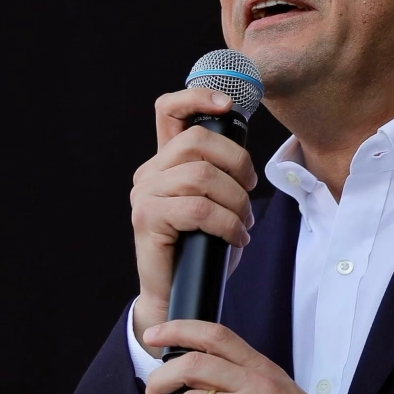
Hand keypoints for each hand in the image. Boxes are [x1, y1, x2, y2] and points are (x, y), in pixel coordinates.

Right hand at [129, 89, 258, 355]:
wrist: (180, 296)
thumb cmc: (202, 248)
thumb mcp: (215, 201)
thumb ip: (218, 171)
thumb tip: (240, 145)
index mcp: (164, 161)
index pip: (169, 109)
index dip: (198, 97)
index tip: (228, 108)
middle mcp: (149, 173)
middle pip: (197, 141)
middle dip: (237, 163)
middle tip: (249, 192)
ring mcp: (144, 195)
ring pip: (202, 176)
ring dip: (235, 201)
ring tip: (242, 223)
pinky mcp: (147, 220)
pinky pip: (199, 209)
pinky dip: (227, 223)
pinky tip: (235, 238)